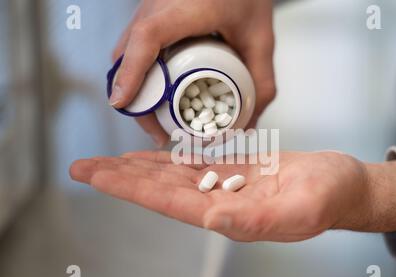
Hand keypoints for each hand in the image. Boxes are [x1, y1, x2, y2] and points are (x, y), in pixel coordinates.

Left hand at [70, 151, 395, 241]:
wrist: (344, 185)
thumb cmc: (330, 198)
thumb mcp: (302, 210)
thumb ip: (256, 222)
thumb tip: (211, 220)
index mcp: (230, 216)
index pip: (169, 202)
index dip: (131, 190)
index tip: (97, 178)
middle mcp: (220, 202)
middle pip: (161, 188)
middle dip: (121, 178)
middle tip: (84, 166)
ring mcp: (227, 186)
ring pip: (173, 175)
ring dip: (139, 167)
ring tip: (108, 160)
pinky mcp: (236, 171)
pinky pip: (195, 163)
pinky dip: (170, 156)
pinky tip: (153, 154)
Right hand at [110, 0, 275, 146]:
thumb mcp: (261, 39)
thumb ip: (261, 83)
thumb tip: (248, 123)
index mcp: (186, 8)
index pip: (148, 37)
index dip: (131, 71)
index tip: (122, 102)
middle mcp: (158, 5)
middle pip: (127, 55)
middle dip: (135, 99)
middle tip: (158, 132)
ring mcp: (150, 10)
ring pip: (125, 53)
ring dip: (134, 88)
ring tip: (157, 119)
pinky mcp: (150, 16)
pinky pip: (132, 48)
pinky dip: (137, 74)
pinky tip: (156, 93)